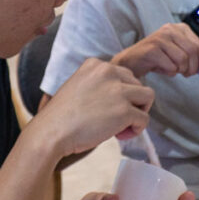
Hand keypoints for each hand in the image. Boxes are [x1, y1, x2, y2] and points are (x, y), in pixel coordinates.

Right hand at [30, 58, 154, 156]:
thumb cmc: (61, 117)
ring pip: (147, 97)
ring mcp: (118, 90)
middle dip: (131, 102)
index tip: (106, 109)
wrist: (51, 132)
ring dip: (139, 112)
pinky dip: (137, 129)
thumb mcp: (79, 87)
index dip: (120, 94)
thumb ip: (99, 86)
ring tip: (122, 126)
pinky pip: (144, 118)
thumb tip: (123, 98)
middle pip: (138, 84)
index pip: (123, 75)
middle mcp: (108, 71)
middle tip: (114, 120)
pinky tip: (120, 135)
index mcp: (95, 64)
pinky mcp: (124, 110)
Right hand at [112, 23, 198, 80]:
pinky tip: (161, 69)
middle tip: (187, 75)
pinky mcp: (152, 49)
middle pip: (194, 52)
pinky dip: (169, 72)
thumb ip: (196, 60)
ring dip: (180, 70)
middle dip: (194, 68)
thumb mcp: (178, 56)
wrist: (131, 61)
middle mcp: (170, 29)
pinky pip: (171, 66)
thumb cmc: (156, 59)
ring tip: (172, 70)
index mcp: (180, 28)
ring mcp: (160, 38)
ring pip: (183, 59)